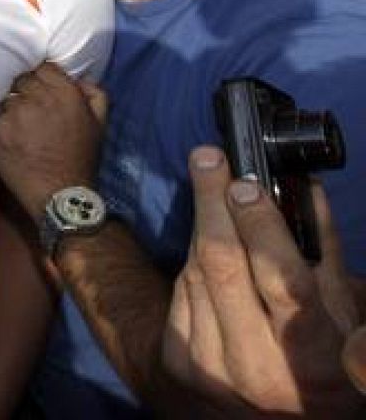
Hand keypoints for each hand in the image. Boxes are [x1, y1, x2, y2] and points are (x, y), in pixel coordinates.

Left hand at [0, 63, 106, 219]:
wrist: (60, 192)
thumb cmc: (80, 158)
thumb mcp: (99, 124)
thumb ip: (94, 95)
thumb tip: (80, 78)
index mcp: (66, 93)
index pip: (44, 68)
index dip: (41, 78)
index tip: (40, 90)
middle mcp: (40, 97)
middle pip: (22, 79)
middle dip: (24, 91)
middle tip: (28, 108)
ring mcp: (17, 112)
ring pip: (7, 96)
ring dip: (11, 106)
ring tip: (19, 124)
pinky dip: (1, 122)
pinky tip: (10, 135)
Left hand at [162, 146, 362, 416]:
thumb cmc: (325, 360)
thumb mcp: (345, 314)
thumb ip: (325, 253)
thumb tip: (302, 187)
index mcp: (312, 358)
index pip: (283, 282)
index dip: (261, 228)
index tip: (246, 184)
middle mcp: (257, 366)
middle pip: (222, 265)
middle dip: (212, 201)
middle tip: (208, 158)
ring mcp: (211, 366)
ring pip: (196, 271)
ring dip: (203, 223)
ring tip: (213, 190)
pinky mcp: (179, 361)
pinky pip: (182, 290)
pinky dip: (194, 260)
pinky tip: (207, 241)